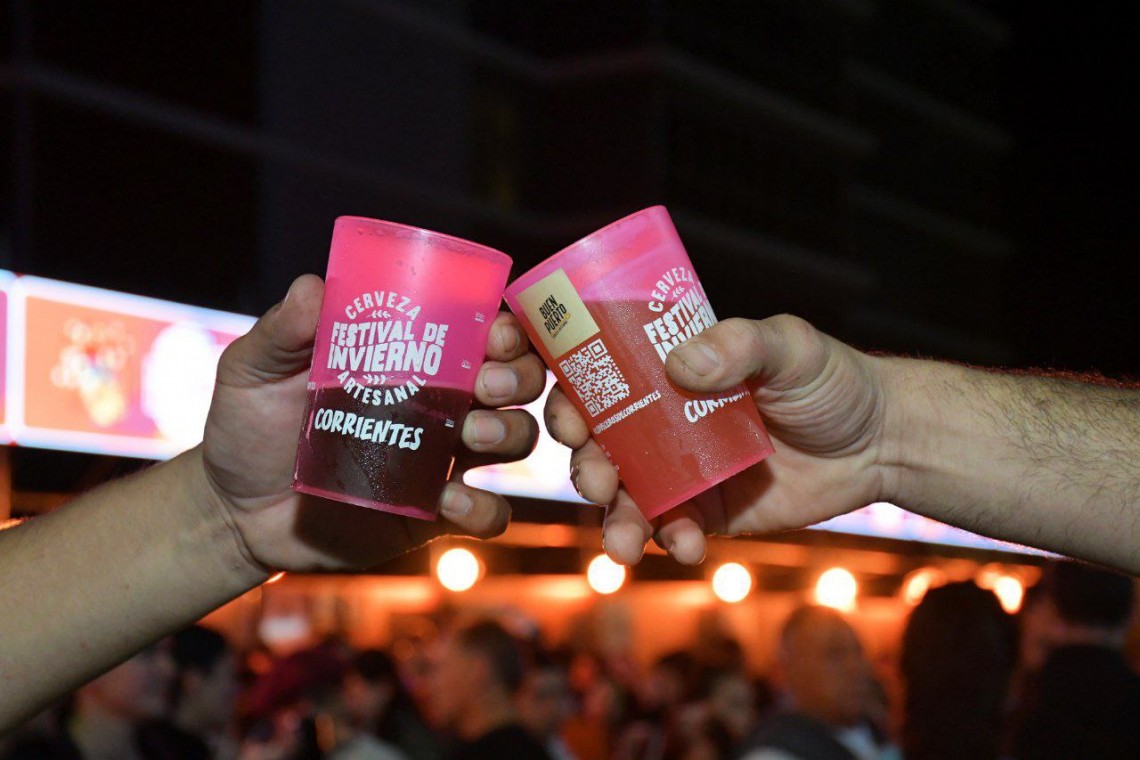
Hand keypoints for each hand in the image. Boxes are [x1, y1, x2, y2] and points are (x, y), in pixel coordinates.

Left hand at [200, 275, 544, 571]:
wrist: (233, 510)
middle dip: (518, 377)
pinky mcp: (434, 514)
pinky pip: (487, 514)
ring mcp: (441, 461)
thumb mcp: (254, 370)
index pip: (478, 333)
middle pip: (514, 383)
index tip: (494, 332)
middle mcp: (440, 404)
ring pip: (513, 439)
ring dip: (509, 432)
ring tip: (473, 436)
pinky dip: (483, 508)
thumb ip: (282, 330)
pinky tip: (449, 501)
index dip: (504, 329)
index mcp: (411, 360)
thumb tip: (313, 287)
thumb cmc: (249, 428)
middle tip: (487, 385)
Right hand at [545, 315, 888, 564]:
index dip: (569, 398)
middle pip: (599, 444)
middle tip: (597, 481)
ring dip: (615, 519)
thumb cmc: (831, 379)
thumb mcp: (790, 347)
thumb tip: (685, 364)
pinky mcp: (707, 510)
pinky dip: (669, 541)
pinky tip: (686, 546)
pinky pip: (671, 529)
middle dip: (586, 467)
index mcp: (666, 371)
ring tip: (625, 543)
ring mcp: (681, 470)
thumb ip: (742, 345)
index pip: (599, 379)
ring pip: (625, 497)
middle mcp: (662, 421)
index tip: (569, 417)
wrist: (882, 442)